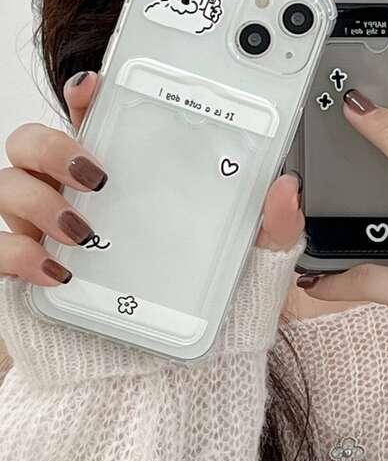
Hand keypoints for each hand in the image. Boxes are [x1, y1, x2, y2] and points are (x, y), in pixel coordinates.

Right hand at [0, 72, 302, 285]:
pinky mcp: (25, 274)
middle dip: (51, 143)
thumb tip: (286, 188)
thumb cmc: (198, 310)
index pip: (93, 120)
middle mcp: (75, 198)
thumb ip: (270, 229)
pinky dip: (18, 254)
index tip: (95, 85)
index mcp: (124, 181)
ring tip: (84, 231)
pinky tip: (57, 273)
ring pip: (7, 185)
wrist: (161, 375)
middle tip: (94, 170)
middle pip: (32, 142)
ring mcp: (45, 233)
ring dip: (38, 200)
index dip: (86, 96)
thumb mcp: (247, 266)